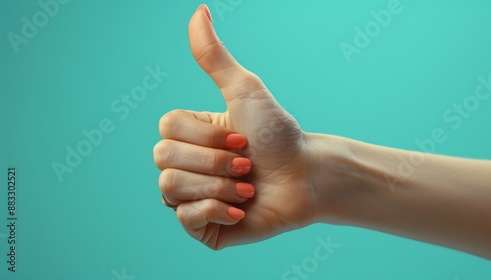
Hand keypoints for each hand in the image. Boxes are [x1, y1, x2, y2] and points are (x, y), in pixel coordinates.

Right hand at [153, 5, 316, 248]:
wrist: (305, 177)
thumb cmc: (278, 134)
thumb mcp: (244, 91)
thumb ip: (215, 57)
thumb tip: (199, 10)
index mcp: (189, 135)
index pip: (165, 131)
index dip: (205, 136)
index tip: (242, 139)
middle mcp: (184, 165)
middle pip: (164, 160)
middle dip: (215, 162)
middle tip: (249, 165)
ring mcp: (190, 197)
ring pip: (171, 189)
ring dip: (220, 186)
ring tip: (249, 188)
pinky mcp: (202, 225)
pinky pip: (184, 219)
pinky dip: (217, 210)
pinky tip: (241, 209)